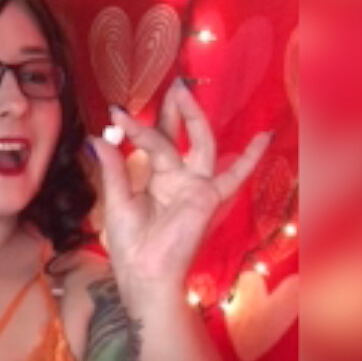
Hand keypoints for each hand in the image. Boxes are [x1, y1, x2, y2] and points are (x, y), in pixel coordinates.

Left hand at [86, 79, 272, 288]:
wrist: (142, 274)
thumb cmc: (130, 246)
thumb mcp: (117, 200)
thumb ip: (113, 168)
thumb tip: (97, 138)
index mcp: (157, 180)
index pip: (154, 143)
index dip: (137, 127)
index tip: (116, 114)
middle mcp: (179, 179)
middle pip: (181, 137)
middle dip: (175, 111)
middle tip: (171, 85)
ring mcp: (196, 187)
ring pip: (200, 144)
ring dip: (193, 118)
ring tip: (180, 90)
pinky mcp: (207, 198)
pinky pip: (233, 176)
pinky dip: (249, 158)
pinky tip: (264, 137)